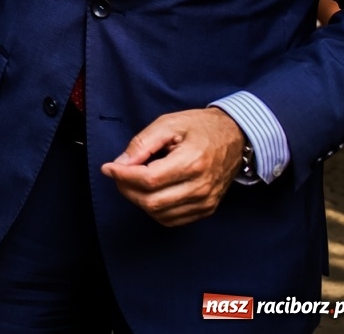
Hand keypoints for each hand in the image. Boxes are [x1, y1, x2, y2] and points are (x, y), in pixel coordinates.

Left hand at [101, 108, 245, 226]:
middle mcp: (201, 187)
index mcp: (192, 162)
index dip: (123, 176)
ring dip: (138, 200)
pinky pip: (173, 219)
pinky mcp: (207, 209)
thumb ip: (142, 143)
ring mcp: (206, 202)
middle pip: (152, 201)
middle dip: (126, 189)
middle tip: (117, 174)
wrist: (235, 137)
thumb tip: (120, 163)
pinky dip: (154, 210)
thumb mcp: (168, 123)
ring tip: (131, 181)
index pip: (149, 179)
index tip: (108, 167)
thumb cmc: (200, 127)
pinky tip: (149, 193)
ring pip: (160, 214)